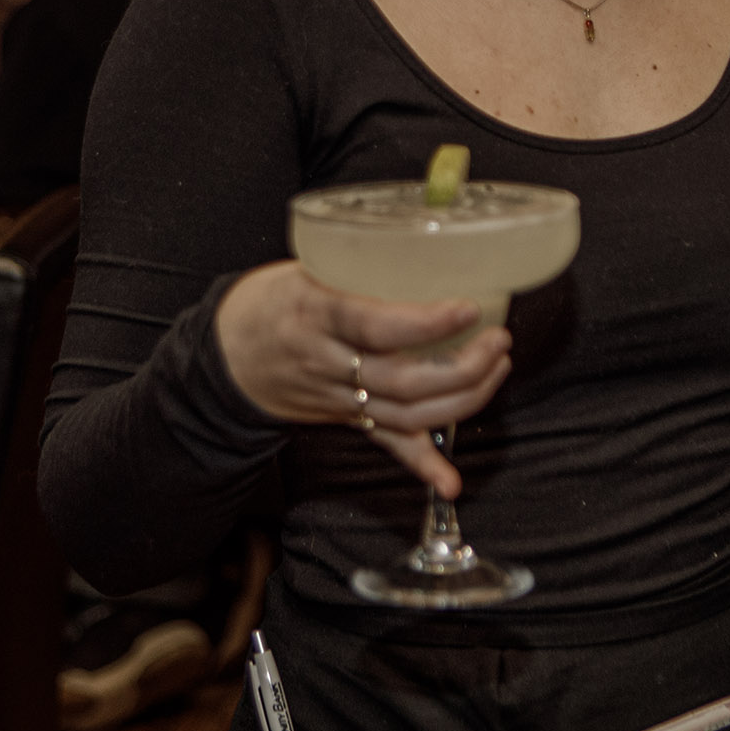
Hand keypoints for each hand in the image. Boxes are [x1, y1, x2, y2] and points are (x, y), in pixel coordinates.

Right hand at [212, 261, 512, 494]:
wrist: (231, 351)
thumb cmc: (277, 299)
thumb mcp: (310, 266)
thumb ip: (364, 265)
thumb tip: (439, 248)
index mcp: (316, 313)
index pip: (376, 326)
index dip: (427, 323)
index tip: (470, 309)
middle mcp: (326, 362)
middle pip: (400, 380)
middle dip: (462, 367)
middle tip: (498, 341)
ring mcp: (336, 399)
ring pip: (404, 414)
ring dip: (461, 400)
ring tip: (496, 368)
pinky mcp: (344, 420)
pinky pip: (385, 445)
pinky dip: (422, 466)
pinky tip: (450, 481)